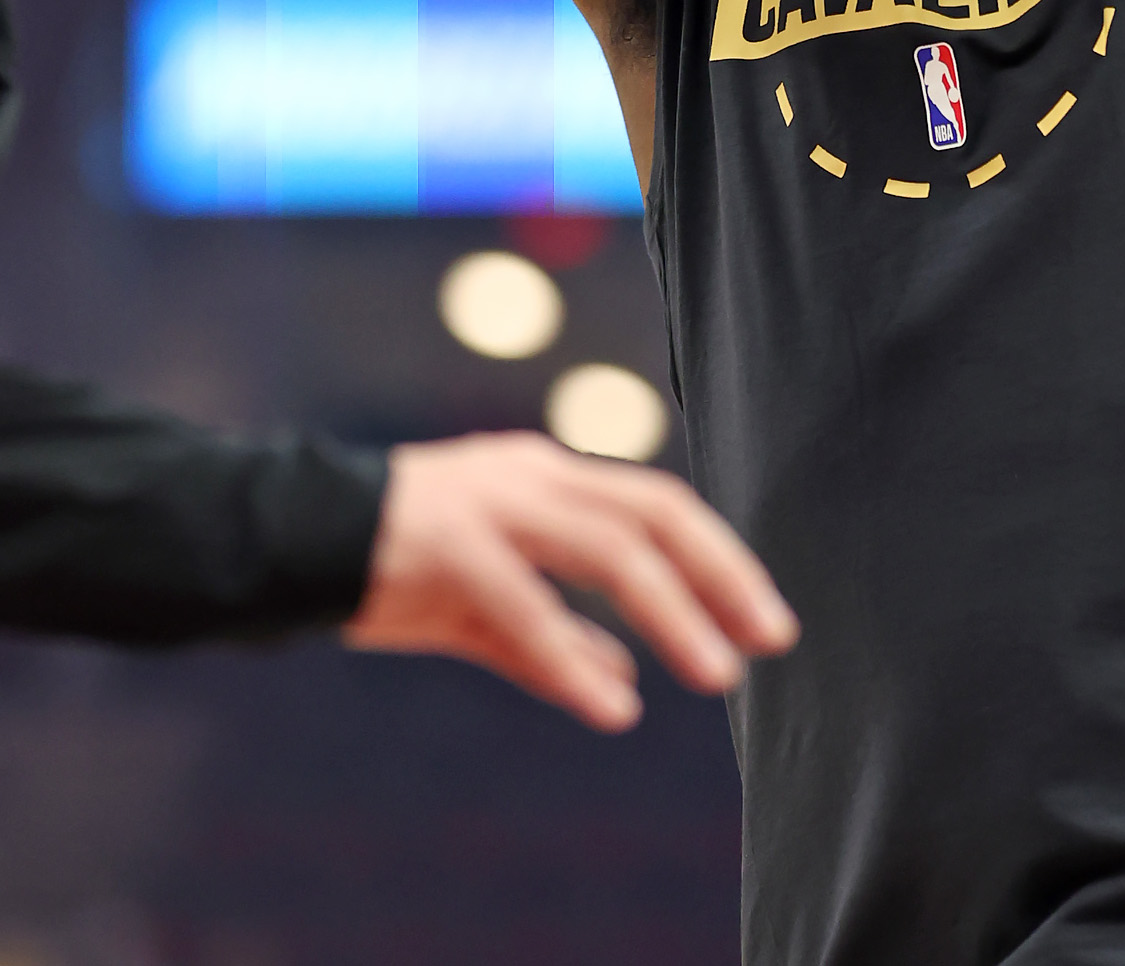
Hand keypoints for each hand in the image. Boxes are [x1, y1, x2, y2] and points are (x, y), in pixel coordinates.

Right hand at [341, 432, 796, 730]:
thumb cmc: (395, 566)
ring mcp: (492, 505)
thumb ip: (556, 640)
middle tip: (772, 639)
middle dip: (721, 573)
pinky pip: (524, 604)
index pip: (657, 504)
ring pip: (606, 548)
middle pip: (653, 512)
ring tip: (717, 672)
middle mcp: (533, 477)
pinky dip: (572, 654)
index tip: (765, 617)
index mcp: (548, 477)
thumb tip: (625, 683)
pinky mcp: (448, 546)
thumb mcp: (488, 601)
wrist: (289, 540)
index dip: (719, 557)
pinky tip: (614, 708)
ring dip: (670, 611)